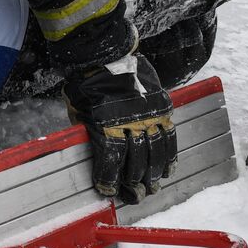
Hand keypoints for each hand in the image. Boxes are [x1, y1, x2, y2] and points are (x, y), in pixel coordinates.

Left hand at [62, 54, 177, 204]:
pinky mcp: (161, 106)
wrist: (104, 54)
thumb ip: (87, 134)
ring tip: (154, 185)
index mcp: (105, 123)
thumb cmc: (84, 84)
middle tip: (137, 194)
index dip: (110, 177)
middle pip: (136, 158)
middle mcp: (129, 120)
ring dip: (155, 171)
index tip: (108, 190)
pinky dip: (170, 154)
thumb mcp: (77, 111)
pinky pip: (169, 135)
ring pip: (155, 150)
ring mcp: (148, 113)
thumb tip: (94, 157)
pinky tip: (168, 167)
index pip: (111, 158)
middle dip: (136, 180)